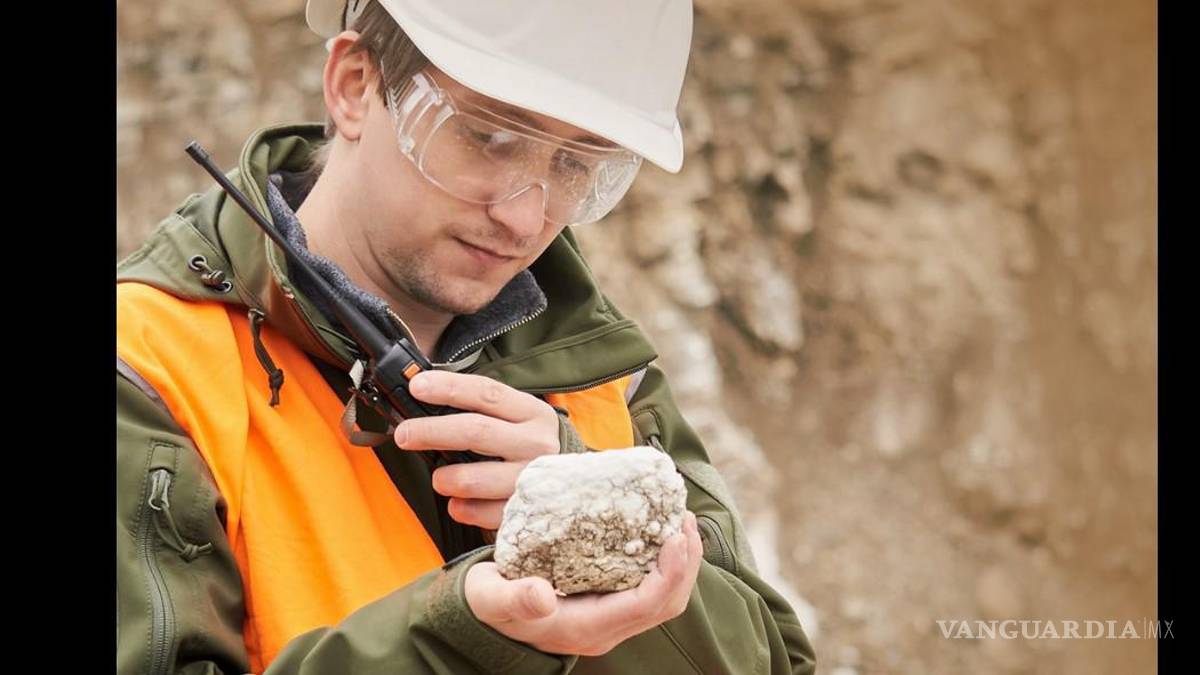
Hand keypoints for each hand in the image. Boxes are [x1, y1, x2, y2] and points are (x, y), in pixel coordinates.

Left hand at [394, 370, 560, 529]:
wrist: (578, 486)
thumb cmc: (531, 446)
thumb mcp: (517, 419)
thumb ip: (481, 409)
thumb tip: (424, 396)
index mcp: (531, 413)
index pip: (486, 393)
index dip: (449, 388)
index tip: (417, 387)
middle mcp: (536, 443)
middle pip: (475, 431)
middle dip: (432, 431)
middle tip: (404, 435)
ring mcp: (533, 479)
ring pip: (475, 478)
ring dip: (446, 478)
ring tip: (438, 479)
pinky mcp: (528, 512)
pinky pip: (484, 513)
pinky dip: (463, 509)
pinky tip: (457, 504)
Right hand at [465, 511, 703, 655]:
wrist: (482, 616)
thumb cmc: (487, 604)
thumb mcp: (492, 599)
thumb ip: (515, 598)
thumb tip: (542, 596)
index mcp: (586, 627)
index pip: (647, 606)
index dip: (671, 572)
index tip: (675, 534)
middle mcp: (606, 628)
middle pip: (667, 603)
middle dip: (685, 563)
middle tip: (684, 518)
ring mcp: (610, 617)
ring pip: (664, 597)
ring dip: (679, 560)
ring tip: (678, 519)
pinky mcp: (608, 602)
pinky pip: (649, 586)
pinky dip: (662, 559)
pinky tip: (657, 528)